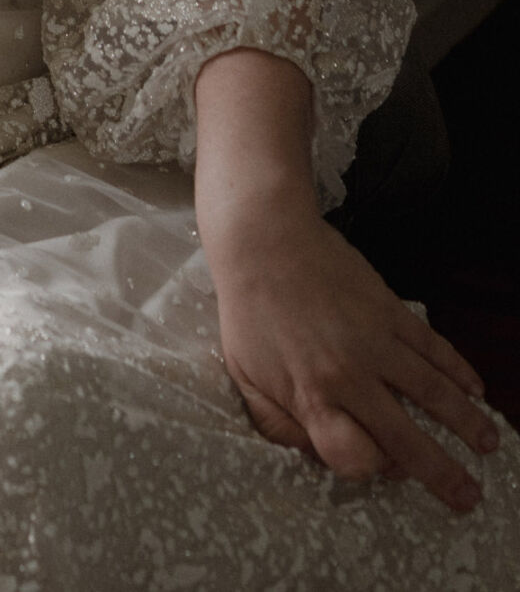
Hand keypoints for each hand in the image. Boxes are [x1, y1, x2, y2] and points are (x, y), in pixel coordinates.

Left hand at [204, 192, 499, 512]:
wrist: (262, 238)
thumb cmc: (248, 310)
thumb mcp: (244, 377)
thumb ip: (275, 424)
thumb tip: (310, 454)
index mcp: (310, 396)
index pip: (355, 456)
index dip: (369, 468)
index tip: (377, 465)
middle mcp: (349, 375)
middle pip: (405, 439)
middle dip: (442, 473)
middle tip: (469, 496)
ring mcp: (374, 340)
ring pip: (433, 392)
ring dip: (466, 423)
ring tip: (489, 445)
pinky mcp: (388, 308)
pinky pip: (433, 346)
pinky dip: (459, 370)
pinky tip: (477, 389)